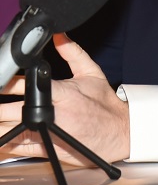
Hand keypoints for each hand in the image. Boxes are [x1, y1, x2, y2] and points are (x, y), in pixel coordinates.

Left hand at [0, 34, 129, 165]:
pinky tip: (1, 138)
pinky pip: (19, 148)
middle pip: (11, 110)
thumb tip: (59, 34)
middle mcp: (52, 114)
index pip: (27, 85)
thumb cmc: (106, 105)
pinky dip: (5, 143)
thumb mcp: (92, 73)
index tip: (2, 79)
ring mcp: (48, 134)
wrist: (120, 134)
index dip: (9, 83)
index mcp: (62, 93)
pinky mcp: (47, 149)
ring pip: (11, 130)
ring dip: (1, 123)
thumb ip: (73, 52)